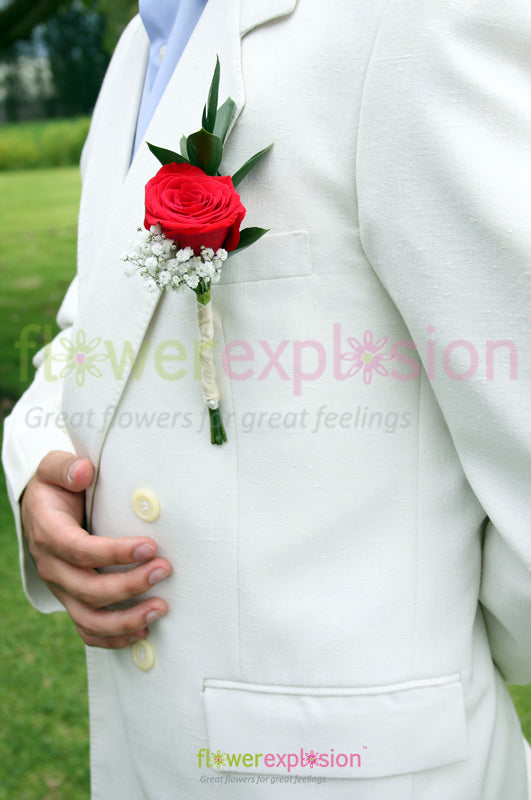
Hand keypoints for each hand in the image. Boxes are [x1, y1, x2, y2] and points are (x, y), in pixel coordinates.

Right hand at [20, 450, 171, 648]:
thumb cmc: (55, 487)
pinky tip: (142, 631)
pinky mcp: (72, 600)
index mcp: (49, 534)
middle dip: (129, 584)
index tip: (149, 547)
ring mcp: (62, 588)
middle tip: (165, 570)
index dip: (114, 553)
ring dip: (125, 620)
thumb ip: (65, 467)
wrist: (39, 509)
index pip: (80, 550)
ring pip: (89, 618)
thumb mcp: (54, 468)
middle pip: (88, 589)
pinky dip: (113, 637)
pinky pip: (88, 629)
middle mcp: (53, 567)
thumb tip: (84, 471)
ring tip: (160, 609)